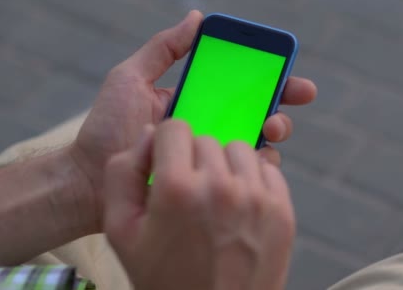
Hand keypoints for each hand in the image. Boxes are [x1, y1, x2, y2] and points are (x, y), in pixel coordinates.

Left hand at [69, 10, 316, 231]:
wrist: (89, 179)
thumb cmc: (107, 128)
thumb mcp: (130, 79)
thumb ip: (162, 49)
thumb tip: (197, 17)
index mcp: (198, 99)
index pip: (241, 84)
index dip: (271, 76)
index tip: (288, 70)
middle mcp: (211, 125)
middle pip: (261, 110)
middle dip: (285, 100)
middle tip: (296, 95)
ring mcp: (212, 155)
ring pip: (261, 140)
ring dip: (277, 128)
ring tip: (270, 126)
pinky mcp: (209, 182)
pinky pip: (245, 173)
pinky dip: (261, 162)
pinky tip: (256, 156)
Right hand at [104, 121, 294, 289]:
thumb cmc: (164, 278)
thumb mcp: (121, 231)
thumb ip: (123, 173)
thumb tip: (148, 134)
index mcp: (177, 189)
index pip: (175, 128)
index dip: (167, 145)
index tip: (168, 165)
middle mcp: (220, 187)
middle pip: (206, 139)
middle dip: (193, 158)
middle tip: (190, 190)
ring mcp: (256, 198)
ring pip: (239, 149)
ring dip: (225, 164)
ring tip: (215, 195)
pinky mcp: (282, 210)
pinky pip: (267, 169)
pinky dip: (252, 179)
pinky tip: (239, 204)